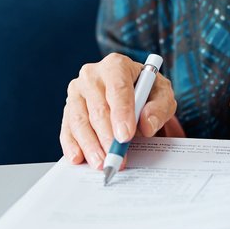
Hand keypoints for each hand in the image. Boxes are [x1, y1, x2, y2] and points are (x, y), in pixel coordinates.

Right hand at [60, 53, 175, 167]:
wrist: (131, 91)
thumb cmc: (146, 91)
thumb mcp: (162, 94)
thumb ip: (159, 108)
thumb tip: (146, 124)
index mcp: (116, 65)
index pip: (117, 88)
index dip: (121, 113)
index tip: (126, 136)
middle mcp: (92, 75)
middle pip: (97, 107)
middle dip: (107, 136)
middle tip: (116, 157)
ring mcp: (77, 91)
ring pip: (79, 120)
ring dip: (90, 144)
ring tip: (101, 163)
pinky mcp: (68, 108)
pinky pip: (67, 128)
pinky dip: (72, 145)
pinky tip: (78, 158)